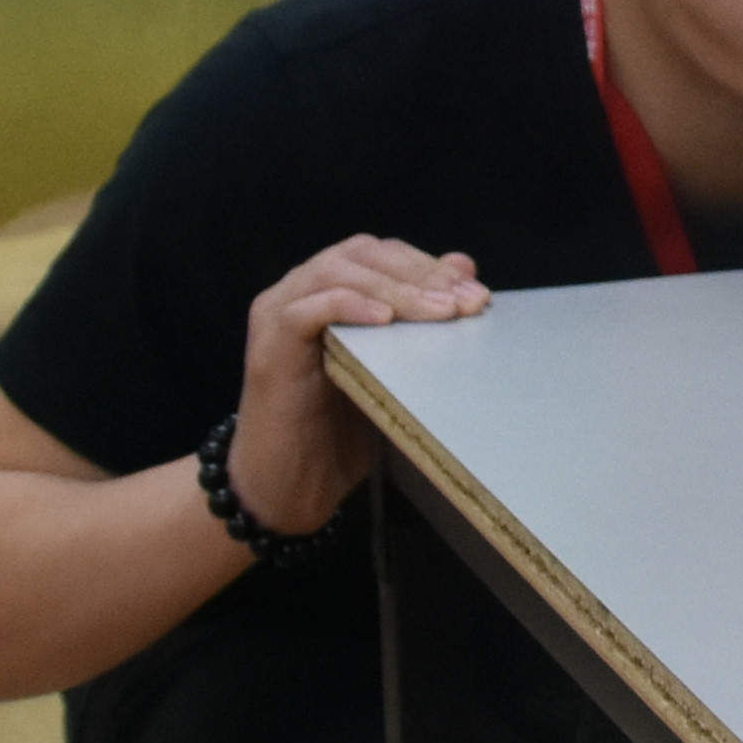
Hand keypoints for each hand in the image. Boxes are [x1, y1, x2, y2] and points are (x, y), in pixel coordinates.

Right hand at [235, 233, 488, 528]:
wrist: (288, 488)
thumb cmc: (338, 433)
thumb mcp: (391, 371)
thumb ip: (417, 322)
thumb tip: (464, 272)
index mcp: (326, 291)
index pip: (379, 253)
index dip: (426, 264)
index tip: (473, 287)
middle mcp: (298, 292)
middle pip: (360, 254)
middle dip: (418, 273)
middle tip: (464, 302)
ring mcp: (277, 315)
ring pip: (335, 273)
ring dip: (395, 289)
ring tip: (439, 311)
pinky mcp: (268, 347)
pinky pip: (306, 310)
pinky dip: (349, 306)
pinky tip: (386, 321)